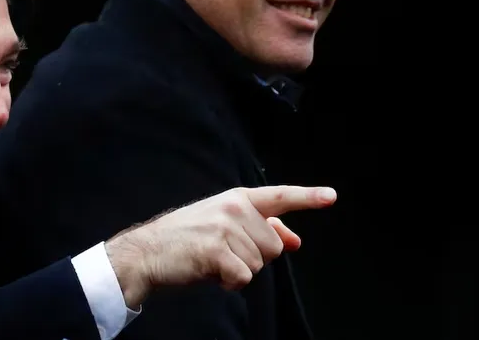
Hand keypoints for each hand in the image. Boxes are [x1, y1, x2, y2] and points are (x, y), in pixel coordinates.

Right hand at [104, 185, 336, 307]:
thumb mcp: (224, 226)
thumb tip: (295, 240)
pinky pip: (244, 276)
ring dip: (239, 270)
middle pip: (274, 246)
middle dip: (254, 257)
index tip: (332, 196)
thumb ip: (262, 229)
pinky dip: (229, 282)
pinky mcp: (216, 249)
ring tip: (211, 260)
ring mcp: (224, 227)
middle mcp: (234, 208)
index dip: (308, 197)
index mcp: (237, 199)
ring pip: (260, 264)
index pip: (279, 197)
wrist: (146, 252)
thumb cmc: (186, 240)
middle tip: (222, 252)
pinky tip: (210, 272)